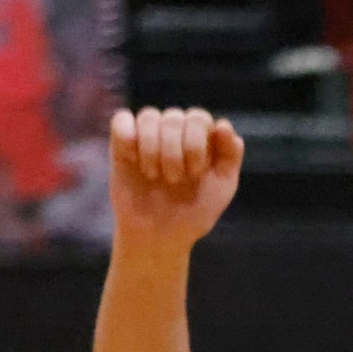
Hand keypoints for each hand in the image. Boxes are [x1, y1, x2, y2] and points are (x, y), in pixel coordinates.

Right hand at [109, 107, 244, 251]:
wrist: (160, 235)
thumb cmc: (194, 212)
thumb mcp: (222, 188)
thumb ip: (230, 156)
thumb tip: (223, 125)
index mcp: (201, 138)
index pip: (199, 117)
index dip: (196, 142)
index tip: (195, 172)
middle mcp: (175, 132)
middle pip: (174, 116)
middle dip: (175, 151)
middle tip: (174, 179)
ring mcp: (148, 135)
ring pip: (149, 116)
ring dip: (152, 148)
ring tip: (154, 175)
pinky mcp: (122, 144)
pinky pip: (122, 120)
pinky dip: (128, 136)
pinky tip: (133, 160)